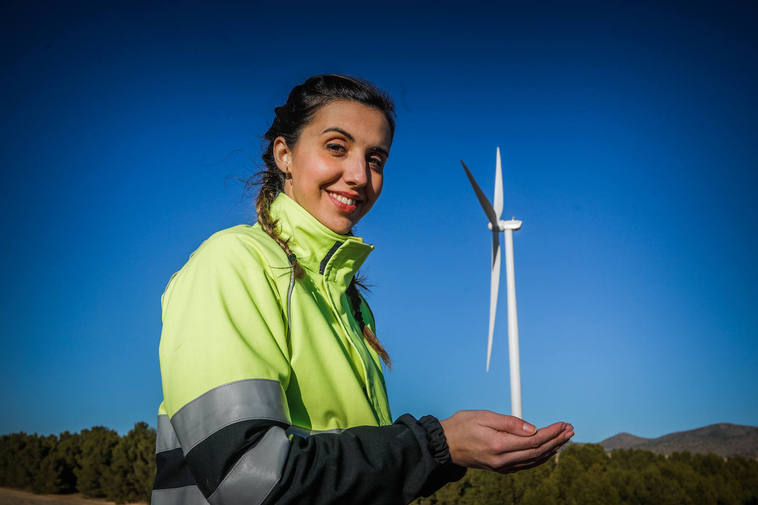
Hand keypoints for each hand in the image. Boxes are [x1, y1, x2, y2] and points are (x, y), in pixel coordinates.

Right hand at [439, 410, 573, 472]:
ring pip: (534, 460)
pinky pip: (525, 464)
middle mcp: (502, 460)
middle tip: (570, 430)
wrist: (445, 444)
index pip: (534, 440)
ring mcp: (501, 466)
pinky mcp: (500, 468)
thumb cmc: (461, 426)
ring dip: (552, 449)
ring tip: (564, 438)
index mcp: (498, 445)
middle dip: (556, 440)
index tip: (562, 424)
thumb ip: (509, 422)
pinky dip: (540, 457)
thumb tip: (532, 428)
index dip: (551, 432)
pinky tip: (547, 450)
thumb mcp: (484, 416)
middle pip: (537, 452)